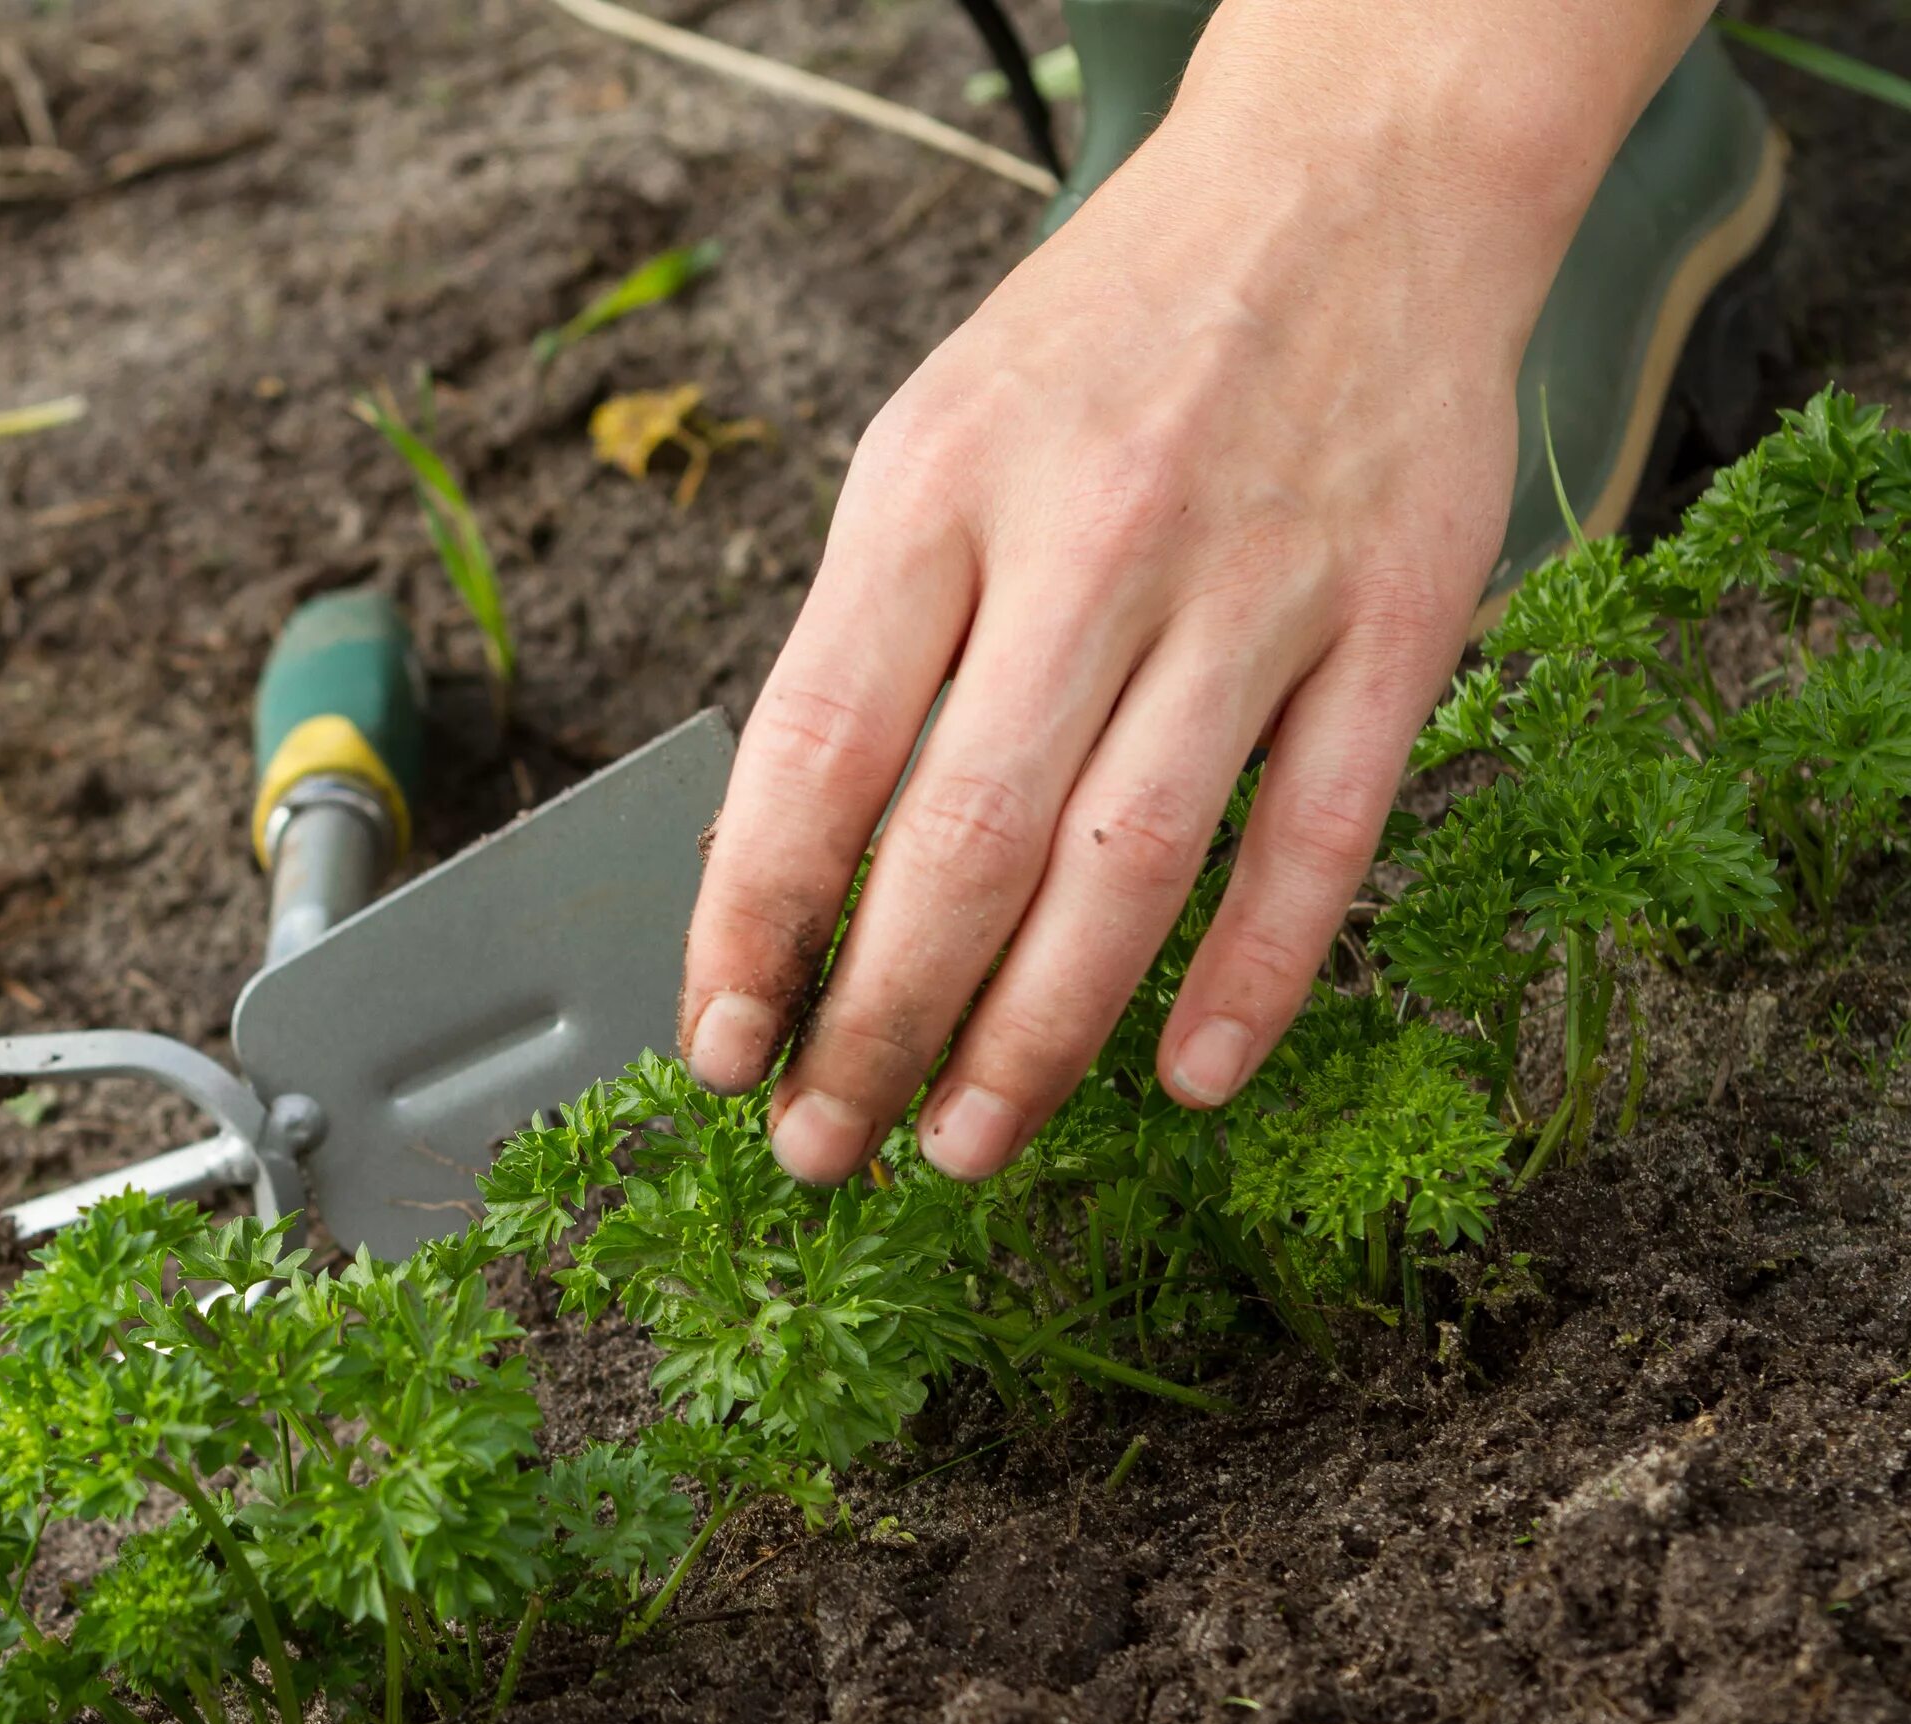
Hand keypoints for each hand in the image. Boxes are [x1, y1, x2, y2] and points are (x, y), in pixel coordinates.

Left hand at [677, 0, 1708, 1183]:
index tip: (719, 1046)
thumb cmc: (1109, 335)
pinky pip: (1319, 832)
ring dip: (1036, 1037)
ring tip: (962, 1147)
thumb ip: (870, 636)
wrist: (1352, 181)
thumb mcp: (933, 438)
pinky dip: (1255, 974)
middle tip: (825, 1144)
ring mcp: (1256, 582)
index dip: (754, 922)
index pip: (816, 749)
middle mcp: (1091, 536)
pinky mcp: (1399, 618)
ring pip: (1130, 862)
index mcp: (939, 487)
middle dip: (876, 1022)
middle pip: (964, 839)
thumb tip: (786, 866)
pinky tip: (1188, 1078)